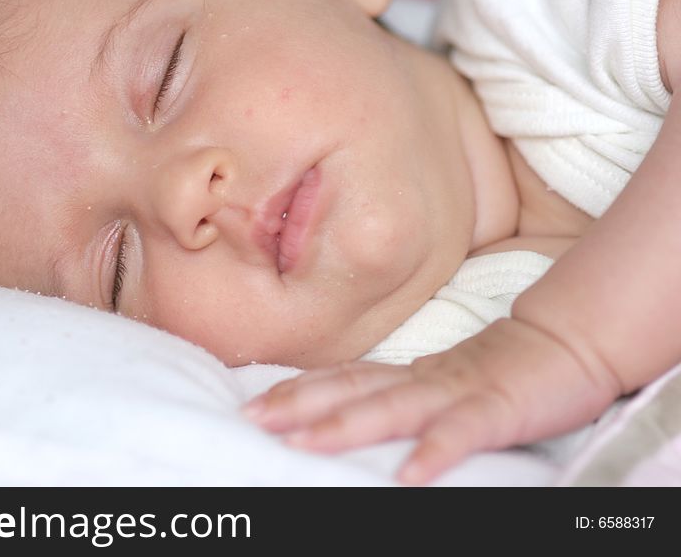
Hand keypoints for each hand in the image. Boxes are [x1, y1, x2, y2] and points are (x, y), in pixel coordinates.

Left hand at [243, 317, 620, 484]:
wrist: (565, 343)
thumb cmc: (500, 369)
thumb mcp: (441, 382)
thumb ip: (401, 393)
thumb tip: (354, 407)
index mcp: (409, 374)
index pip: (344, 379)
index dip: (299, 389)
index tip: (256, 403)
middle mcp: (422, 379)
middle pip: (353, 389)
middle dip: (300, 404)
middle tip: (254, 419)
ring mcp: (457, 392)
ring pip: (393, 408)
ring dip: (346, 425)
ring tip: (303, 444)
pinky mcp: (497, 410)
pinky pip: (462, 434)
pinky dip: (434, 453)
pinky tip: (408, 477)